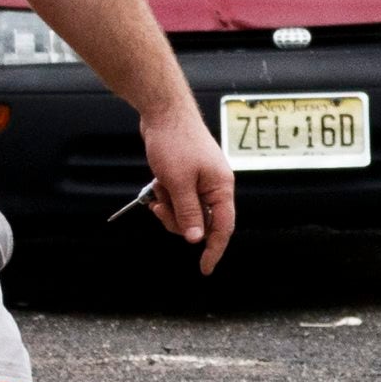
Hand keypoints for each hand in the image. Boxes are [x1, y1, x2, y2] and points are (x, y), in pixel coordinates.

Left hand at [140, 102, 235, 272]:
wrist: (163, 112)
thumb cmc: (175, 141)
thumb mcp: (178, 182)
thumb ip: (188, 213)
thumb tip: (196, 239)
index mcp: (221, 188)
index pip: (223, 228)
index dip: (214, 250)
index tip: (204, 269)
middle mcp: (215, 186)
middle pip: (201, 222)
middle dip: (178, 221)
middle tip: (160, 210)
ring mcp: (201, 181)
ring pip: (187, 211)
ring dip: (169, 207)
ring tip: (159, 189)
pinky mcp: (188, 175)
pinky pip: (178, 198)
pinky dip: (166, 196)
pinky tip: (157, 184)